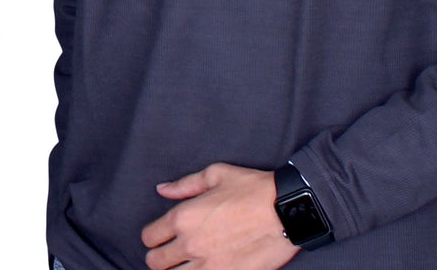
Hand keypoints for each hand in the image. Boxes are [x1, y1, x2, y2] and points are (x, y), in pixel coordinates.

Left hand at [140, 163, 293, 269]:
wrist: (287, 211)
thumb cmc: (252, 189)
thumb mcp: (215, 175)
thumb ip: (184, 185)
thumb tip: (162, 189)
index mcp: (182, 218)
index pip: (149, 237)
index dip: (153, 236)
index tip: (161, 236)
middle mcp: (190, 245)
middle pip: (155, 263)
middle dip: (160, 257)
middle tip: (171, 253)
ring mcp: (209, 266)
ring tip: (186, 264)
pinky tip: (205, 268)